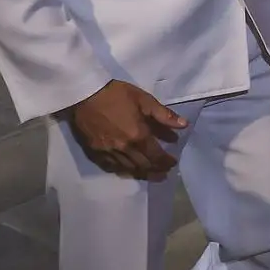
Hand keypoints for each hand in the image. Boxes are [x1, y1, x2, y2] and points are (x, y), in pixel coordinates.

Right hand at [68, 79, 187, 179]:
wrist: (85, 94)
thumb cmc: (117, 94)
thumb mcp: (144, 100)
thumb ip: (164, 115)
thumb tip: (183, 125)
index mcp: (138, 136)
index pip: (156, 155)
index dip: (166, 161)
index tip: (173, 163)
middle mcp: (124, 149)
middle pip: (143, 165)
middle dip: (156, 170)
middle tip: (165, 172)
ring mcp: (108, 152)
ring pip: (128, 169)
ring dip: (142, 173)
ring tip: (152, 175)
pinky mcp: (95, 152)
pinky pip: (112, 167)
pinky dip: (123, 170)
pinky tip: (128, 170)